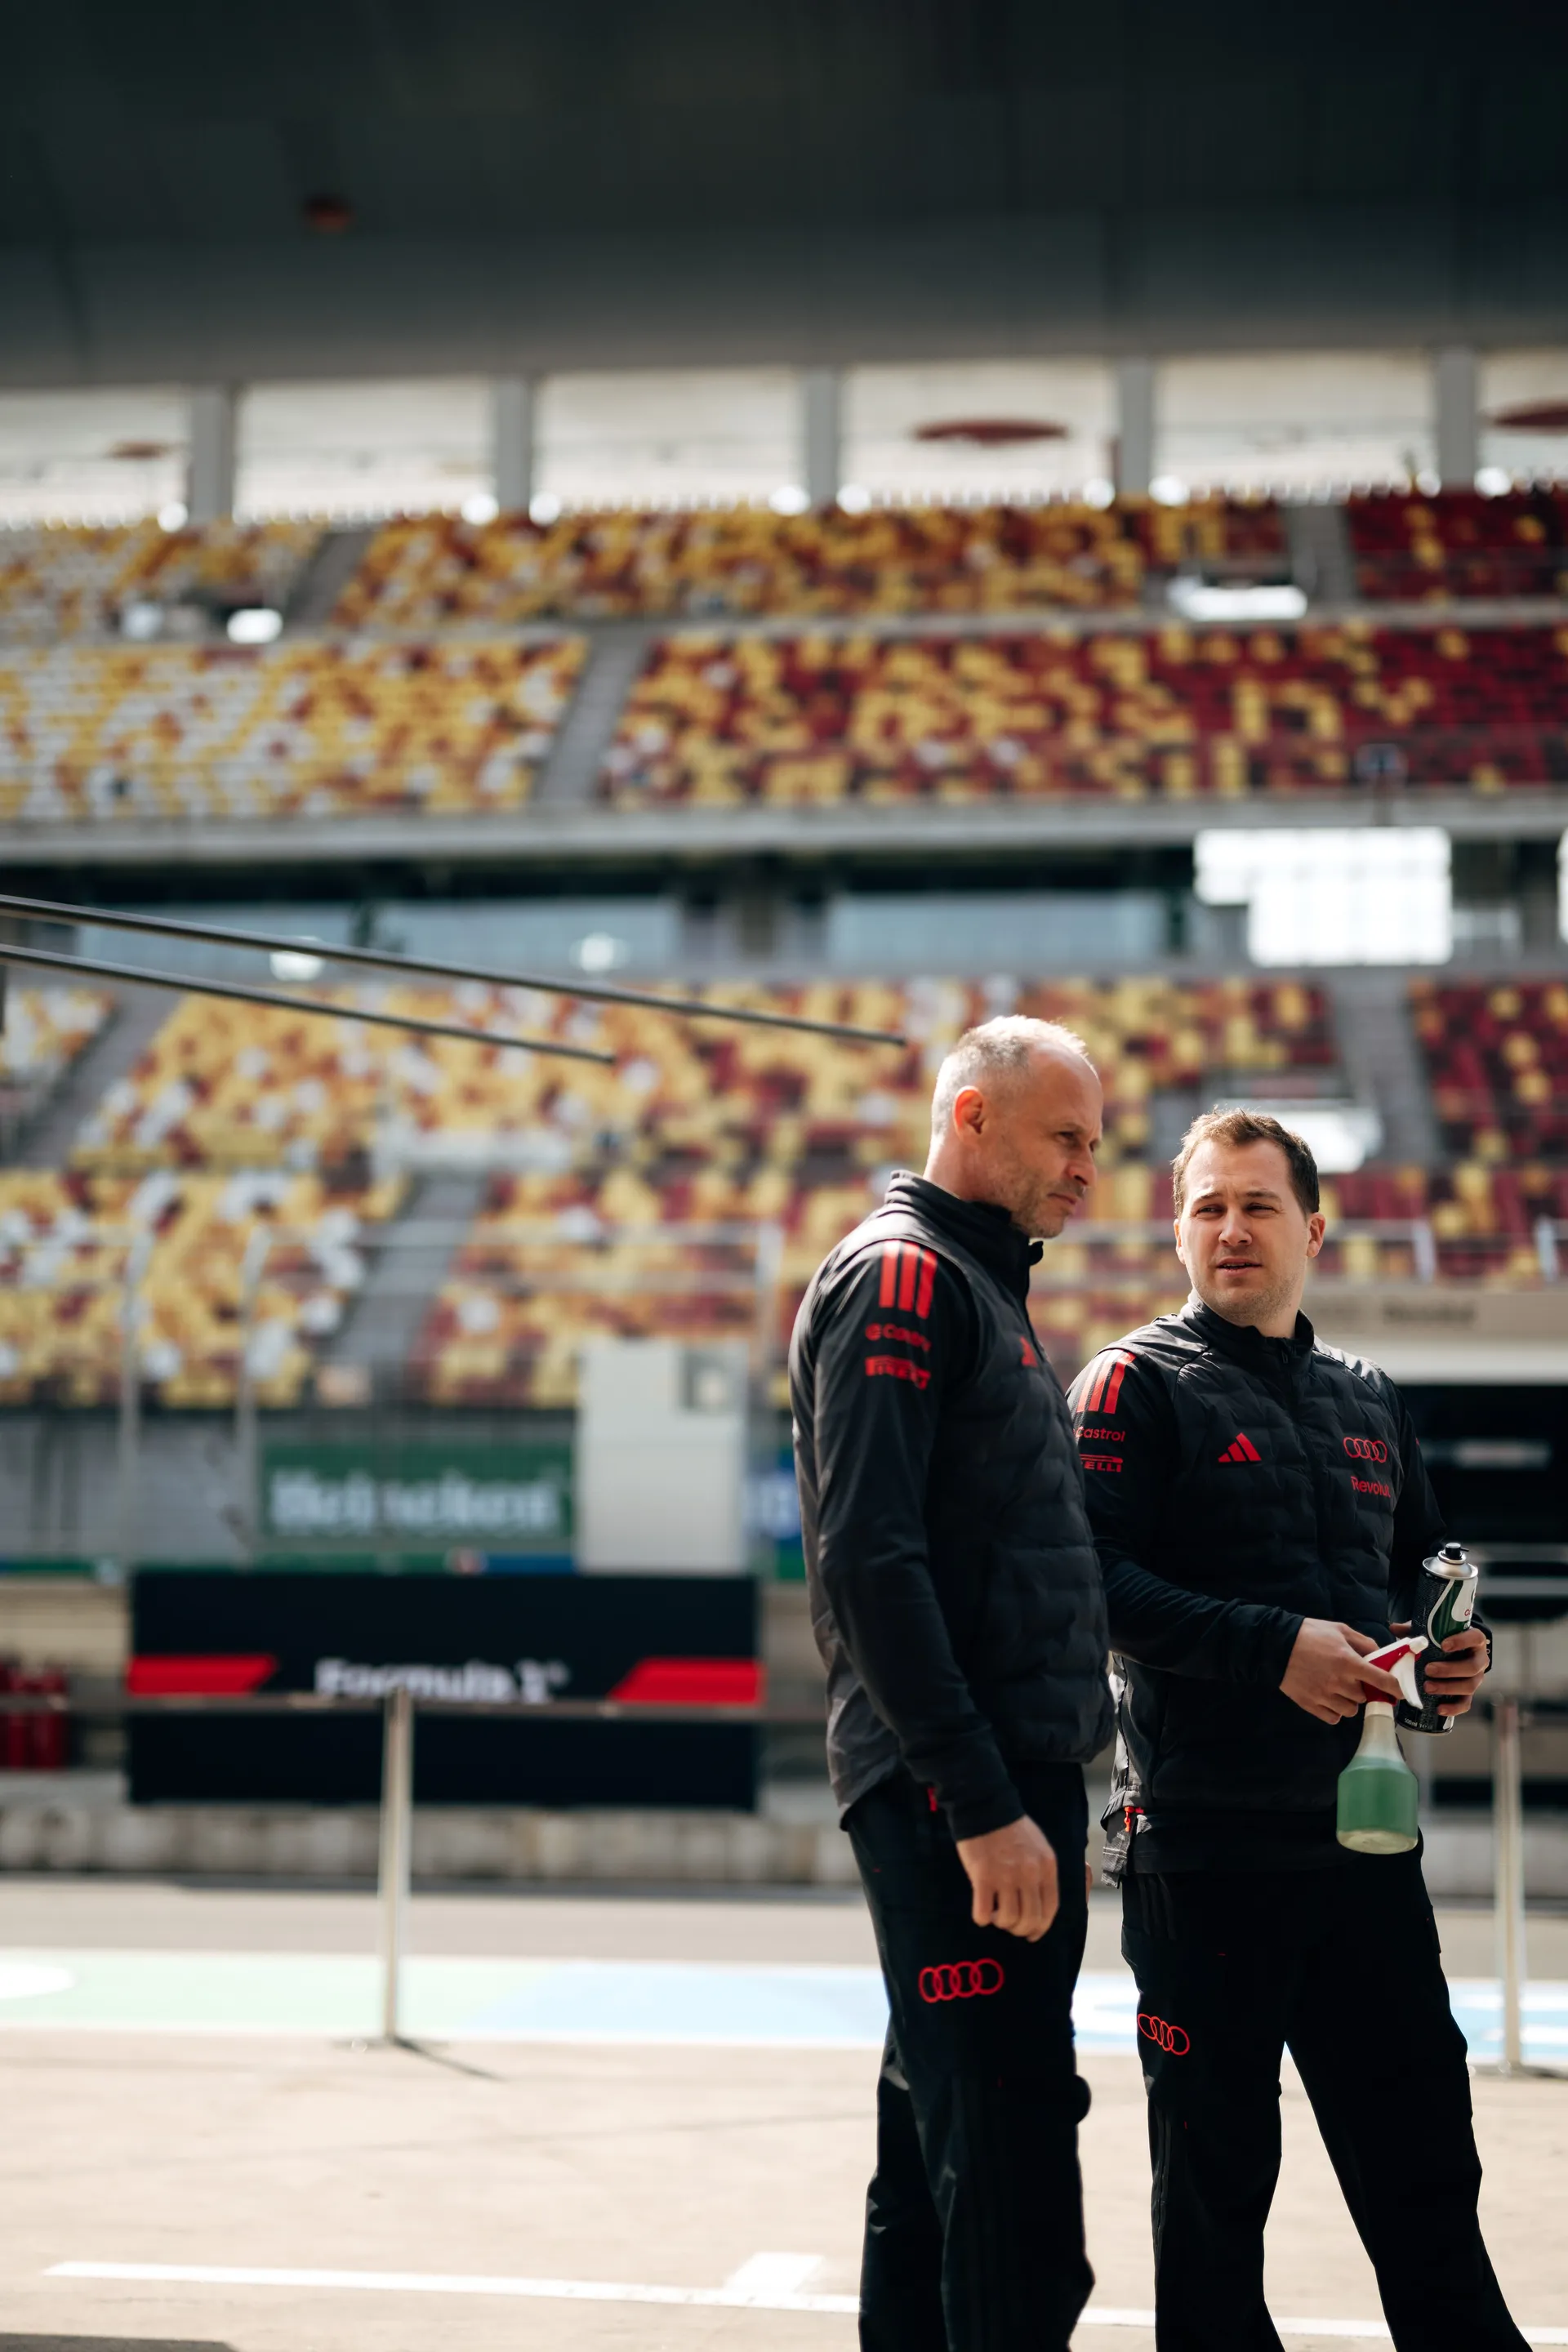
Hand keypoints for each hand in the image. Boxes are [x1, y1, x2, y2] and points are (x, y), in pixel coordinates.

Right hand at [955, 1814, 1058, 1941]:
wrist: (985, 1806)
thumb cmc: (1011, 1827)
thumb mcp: (1039, 1846)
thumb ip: (1042, 1872)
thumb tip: (1039, 1901)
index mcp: (1046, 1867)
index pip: (1050, 1909)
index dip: (1041, 1927)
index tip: (1032, 1934)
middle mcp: (1029, 1875)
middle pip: (1030, 1919)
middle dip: (1020, 1929)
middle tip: (1010, 1926)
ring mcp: (1006, 1877)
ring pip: (1008, 1919)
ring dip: (1001, 1923)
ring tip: (995, 1915)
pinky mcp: (983, 1877)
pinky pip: (983, 1912)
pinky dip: (982, 1918)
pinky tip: (981, 1911)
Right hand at [1280, 1618, 1404, 1724]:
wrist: (1276, 1644)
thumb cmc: (1310, 1634)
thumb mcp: (1340, 1629)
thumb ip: (1363, 1643)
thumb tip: (1380, 1656)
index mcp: (1349, 1662)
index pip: (1381, 1680)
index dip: (1395, 1688)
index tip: (1400, 1693)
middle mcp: (1339, 1682)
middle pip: (1365, 1697)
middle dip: (1363, 1689)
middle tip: (1354, 1679)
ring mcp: (1324, 1696)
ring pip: (1351, 1710)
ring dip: (1350, 1701)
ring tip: (1340, 1689)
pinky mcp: (1311, 1705)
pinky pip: (1334, 1718)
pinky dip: (1335, 1711)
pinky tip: (1329, 1698)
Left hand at [1420, 1627, 1489, 1717]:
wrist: (1459, 1653)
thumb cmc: (1446, 1639)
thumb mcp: (1434, 1631)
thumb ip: (1417, 1629)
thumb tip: (1394, 1628)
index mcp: (1475, 1640)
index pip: (1475, 1638)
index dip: (1461, 1641)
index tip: (1443, 1645)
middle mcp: (1479, 1660)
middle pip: (1471, 1667)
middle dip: (1449, 1669)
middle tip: (1428, 1669)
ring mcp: (1476, 1678)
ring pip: (1469, 1686)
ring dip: (1448, 1688)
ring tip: (1427, 1687)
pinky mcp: (1469, 1693)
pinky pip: (1465, 1703)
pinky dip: (1453, 1708)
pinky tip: (1439, 1708)